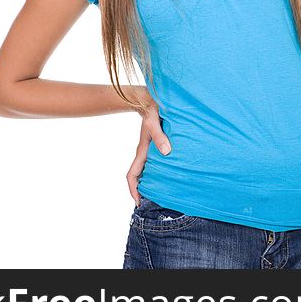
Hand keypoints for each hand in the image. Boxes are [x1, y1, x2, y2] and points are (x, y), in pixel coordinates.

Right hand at [126, 88, 170, 205]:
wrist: (149, 98)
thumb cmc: (152, 108)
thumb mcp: (155, 121)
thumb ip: (159, 136)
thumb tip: (166, 152)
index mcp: (142, 150)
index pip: (132, 175)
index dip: (133, 190)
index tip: (138, 202)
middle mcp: (144, 152)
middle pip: (139, 176)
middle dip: (142, 190)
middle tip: (152, 203)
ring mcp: (149, 149)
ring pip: (146, 170)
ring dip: (150, 182)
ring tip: (161, 192)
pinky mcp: (156, 144)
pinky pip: (154, 162)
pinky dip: (157, 171)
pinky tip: (167, 174)